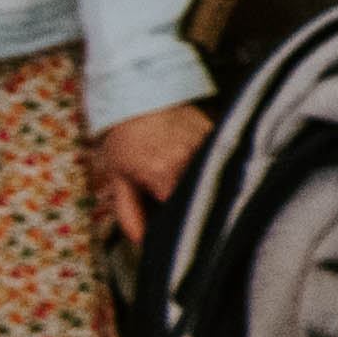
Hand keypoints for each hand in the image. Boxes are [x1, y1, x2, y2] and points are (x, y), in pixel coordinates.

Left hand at [90, 103, 209, 237]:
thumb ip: (130, 211)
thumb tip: (141, 242)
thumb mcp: (118, 176)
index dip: (177, 222)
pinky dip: (213, 166)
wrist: (136, 94)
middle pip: (198, 197)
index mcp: (163, 174)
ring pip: (212, 178)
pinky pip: (218, 158)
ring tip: (191, 183)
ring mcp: (204, 144)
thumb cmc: (124, 137)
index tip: (175, 225)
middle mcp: (187, 159)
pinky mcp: (214, 132)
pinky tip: (203, 165)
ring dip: (204, 185)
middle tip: (183, 203)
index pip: (180, 213)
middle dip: (192, 204)